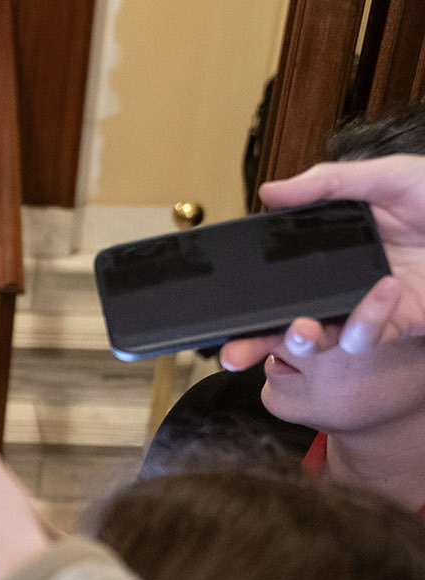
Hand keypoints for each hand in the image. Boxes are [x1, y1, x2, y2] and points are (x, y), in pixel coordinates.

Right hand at [221, 155, 424, 369]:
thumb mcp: (387, 177)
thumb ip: (328, 183)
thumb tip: (270, 192)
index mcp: (334, 253)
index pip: (281, 282)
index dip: (250, 302)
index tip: (222, 316)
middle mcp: (348, 285)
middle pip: (291, 321)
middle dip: (259, 342)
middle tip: (231, 354)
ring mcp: (377, 307)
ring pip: (328, 337)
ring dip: (306, 341)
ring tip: (296, 332)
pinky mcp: (407, 321)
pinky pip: (377, 332)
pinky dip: (369, 319)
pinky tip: (379, 291)